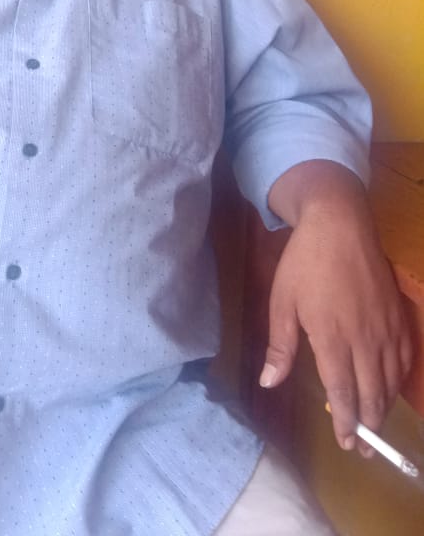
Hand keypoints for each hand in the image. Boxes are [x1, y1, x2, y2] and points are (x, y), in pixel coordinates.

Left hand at [261, 161, 412, 453]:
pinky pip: (405, 358)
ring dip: (384, 407)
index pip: (344, 393)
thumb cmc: (304, 263)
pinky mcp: (399, 316)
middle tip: (362, 448)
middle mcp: (365, 340)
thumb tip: (268, 383)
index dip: (347, 423)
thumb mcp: (281, 302)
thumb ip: (279, 347)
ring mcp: (387, 328)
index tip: (346, 444)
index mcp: (333, 339)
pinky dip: (400, 380)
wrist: (339, 225)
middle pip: (372, 394)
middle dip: (368, 426)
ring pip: (391, 380)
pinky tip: (391, 387)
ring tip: (375, 426)